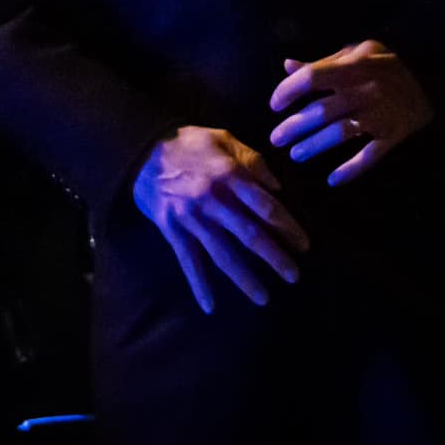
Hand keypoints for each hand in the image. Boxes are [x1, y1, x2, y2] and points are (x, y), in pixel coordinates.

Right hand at [132, 126, 310, 313]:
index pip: (266, 207)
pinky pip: (188, 261)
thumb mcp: (223, 138)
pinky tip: (210, 306)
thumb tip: (277, 187)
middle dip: (275, 257)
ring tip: (263, 298)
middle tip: (295, 276)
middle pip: (250, 234)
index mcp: (229, 175)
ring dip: (244, 278)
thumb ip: (252, 160)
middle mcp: (212, 199)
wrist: (140, 151)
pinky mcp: (172, 230)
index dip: (288, 227)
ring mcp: (191, 218)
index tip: (303, 245)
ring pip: (223, 253)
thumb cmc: (188, 144)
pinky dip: (199, 284)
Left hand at [268, 39, 435, 187]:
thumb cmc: (386, 67)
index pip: (312, 77)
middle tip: (275, 139)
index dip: (288, 91)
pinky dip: (351, 170)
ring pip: (340, 134)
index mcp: (354, 66)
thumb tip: (287, 65)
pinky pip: (370, 157)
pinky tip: (333, 180)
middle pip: (322, 110)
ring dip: (314, 146)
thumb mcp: (357, 53)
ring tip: (295, 155)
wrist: (432, 86)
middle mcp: (365, 90)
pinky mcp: (393, 136)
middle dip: (294, 126)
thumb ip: (323, 62)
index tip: (274, 106)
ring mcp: (380, 115)